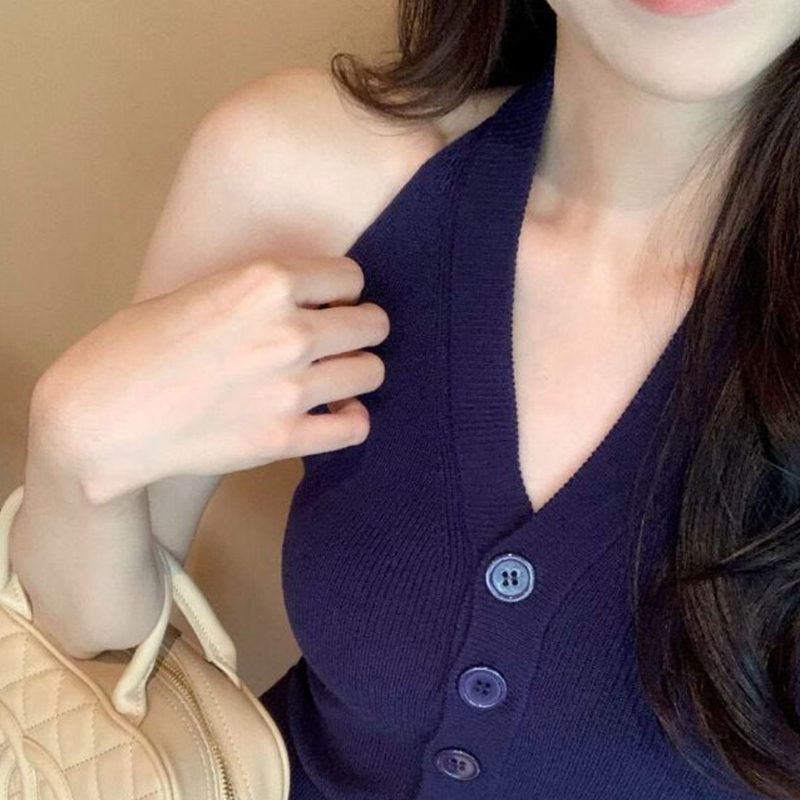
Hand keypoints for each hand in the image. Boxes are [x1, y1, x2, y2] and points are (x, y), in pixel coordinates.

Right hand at [35, 256, 389, 503]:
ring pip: (372, 371)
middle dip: (359, 330)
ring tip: (334, 378)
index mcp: (266, 282)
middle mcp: (289, 331)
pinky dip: (351, 420)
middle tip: (338, 342)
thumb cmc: (135, 349)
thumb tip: (307, 301)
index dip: (340, 292)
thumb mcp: (200, 292)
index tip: (328, 305)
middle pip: (372, 323)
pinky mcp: (285, 437)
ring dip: (357, 373)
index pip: (350, 276)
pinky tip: (333, 415)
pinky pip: (356, 427)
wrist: (101, 418)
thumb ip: (259, 294)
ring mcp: (291, 387)